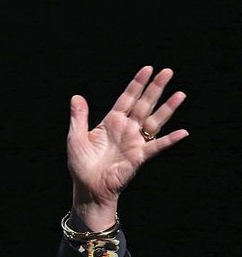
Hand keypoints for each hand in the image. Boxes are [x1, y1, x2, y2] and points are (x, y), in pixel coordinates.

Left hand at [67, 66, 188, 229]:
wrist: (88, 187)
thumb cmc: (81, 164)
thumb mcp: (75, 137)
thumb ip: (79, 117)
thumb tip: (76, 96)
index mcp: (111, 122)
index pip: (126, 98)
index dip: (137, 84)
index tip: (148, 69)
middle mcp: (126, 129)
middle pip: (144, 104)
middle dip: (155, 88)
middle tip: (168, 72)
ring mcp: (134, 142)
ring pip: (154, 121)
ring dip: (167, 108)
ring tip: (180, 94)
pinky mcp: (139, 157)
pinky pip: (156, 146)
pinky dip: (169, 140)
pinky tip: (182, 132)